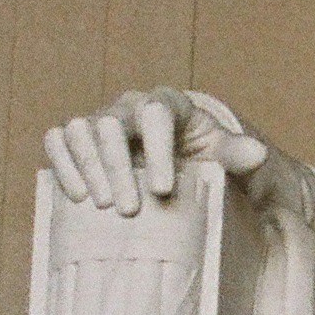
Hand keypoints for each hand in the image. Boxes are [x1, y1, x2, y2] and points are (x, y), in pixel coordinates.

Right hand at [42, 87, 270, 214]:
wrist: (175, 160)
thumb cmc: (201, 156)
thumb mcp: (223, 155)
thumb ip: (237, 154)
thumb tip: (256, 153)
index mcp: (166, 104)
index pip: (156, 115)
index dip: (157, 150)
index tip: (163, 190)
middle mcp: (127, 107)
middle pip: (111, 124)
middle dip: (117, 166)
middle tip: (129, 210)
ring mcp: (99, 121)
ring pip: (80, 130)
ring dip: (88, 168)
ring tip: (102, 206)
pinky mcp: (77, 139)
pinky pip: (58, 140)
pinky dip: (62, 164)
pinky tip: (76, 196)